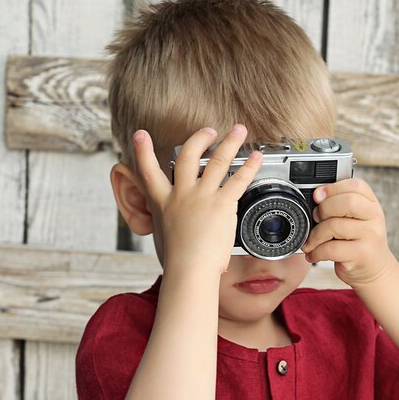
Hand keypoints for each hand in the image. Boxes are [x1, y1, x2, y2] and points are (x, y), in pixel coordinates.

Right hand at [132, 125, 262, 274]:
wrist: (188, 269)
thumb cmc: (180, 262)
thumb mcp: (167, 238)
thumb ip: (174, 227)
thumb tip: (183, 231)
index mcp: (165, 203)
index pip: (148, 171)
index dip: (143, 151)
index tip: (141, 135)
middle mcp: (182, 194)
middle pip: (188, 156)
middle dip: (199, 138)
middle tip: (208, 131)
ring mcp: (202, 197)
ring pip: (217, 160)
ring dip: (230, 142)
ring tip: (239, 130)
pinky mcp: (221, 204)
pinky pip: (238, 179)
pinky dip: (250, 166)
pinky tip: (257, 157)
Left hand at [300, 178, 398, 288]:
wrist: (375, 271)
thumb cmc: (359, 243)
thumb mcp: (356, 221)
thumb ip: (341, 207)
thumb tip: (315, 198)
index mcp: (371, 204)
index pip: (355, 186)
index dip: (333, 188)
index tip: (318, 196)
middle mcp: (374, 217)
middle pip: (347, 202)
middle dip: (324, 209)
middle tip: (315, 218)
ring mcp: (370, 236)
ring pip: (335, 225)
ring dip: (315, 235)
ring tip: (311, 242)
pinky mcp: (362, 254)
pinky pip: (332, 249)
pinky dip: (317, 252)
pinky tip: (314, 254)